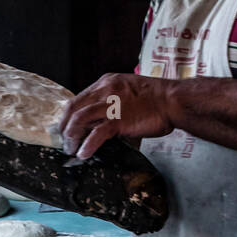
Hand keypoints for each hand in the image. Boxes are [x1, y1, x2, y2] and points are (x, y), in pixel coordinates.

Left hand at [59, 73, 174, 160]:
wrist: (173, 100)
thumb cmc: (155, 98)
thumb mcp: (127, 91)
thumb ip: (111, 101)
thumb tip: (99, 119)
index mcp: (106, 82)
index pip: (78, 98)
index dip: (69, 115)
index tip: (66, 127)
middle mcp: (105, 90)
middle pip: (74, 108)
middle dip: (64, 126)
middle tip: (64, 141)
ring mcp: (111, 104)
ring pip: (80, 119)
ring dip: (72, 136)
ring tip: (71, 149)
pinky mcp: (119, 119)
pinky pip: (97, 133)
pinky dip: (87, 145)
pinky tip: (84, 154)